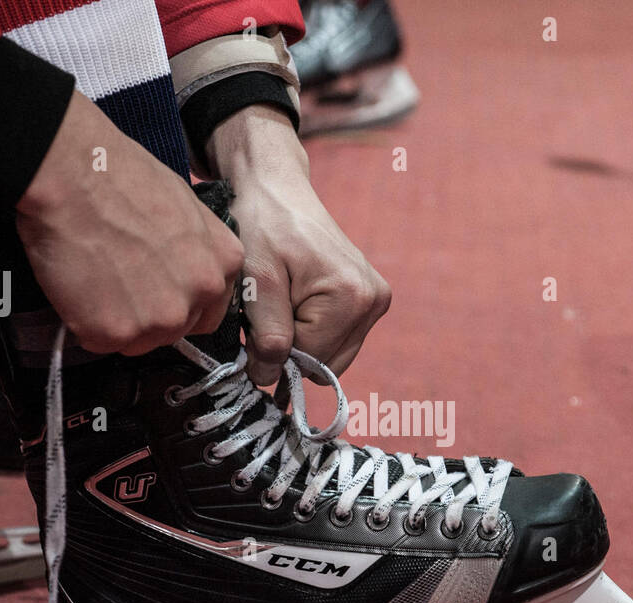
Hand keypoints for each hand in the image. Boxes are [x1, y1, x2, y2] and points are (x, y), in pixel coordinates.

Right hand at [17, 91, 243, 355]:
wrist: (72, 173)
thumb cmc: (123, 177)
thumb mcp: (188, 207)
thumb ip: (198, 249)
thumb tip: (185, 272)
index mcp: (223, 266)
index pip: (208, 312)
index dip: (177, 303)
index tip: (153, 289)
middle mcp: (200, 297)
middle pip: (175, 330)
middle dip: (148, 314)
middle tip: (116, 279)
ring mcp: (159, 319)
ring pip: (139, 341)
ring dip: (117, 321)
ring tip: (95, 279)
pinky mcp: (115, 332)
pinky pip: (99, 341)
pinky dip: (84, 323)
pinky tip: (77, 286)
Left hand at [208, 105, 390, 383]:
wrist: (277, 191)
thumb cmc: (263, 227)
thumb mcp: (257, 281)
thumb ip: (267, 335)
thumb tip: (269, 381)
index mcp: (352, 298)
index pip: (308, 360)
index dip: (274, 350)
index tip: (257, 318)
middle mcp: (374, 301)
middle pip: (325, 365)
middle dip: (291, 347)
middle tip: (271, 308)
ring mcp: (376, 301)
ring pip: (330, 358)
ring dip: (301, 341)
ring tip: (284, 301)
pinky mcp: (370, 301)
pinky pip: (337, 342)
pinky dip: (312, 332)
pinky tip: (298, 301)